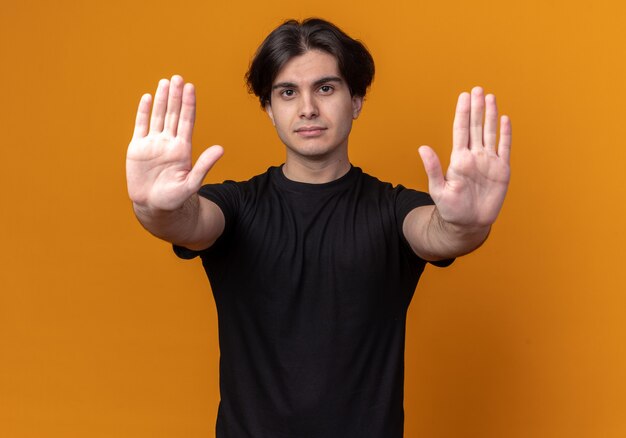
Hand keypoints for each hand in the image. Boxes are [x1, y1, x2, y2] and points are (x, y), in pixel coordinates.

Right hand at [126, 75, 222, 211]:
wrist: (153, 207)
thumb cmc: (174, 199)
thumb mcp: (191, 183)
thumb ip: (204, 166)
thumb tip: (221, 149)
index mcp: (182, 149)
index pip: (186, 121)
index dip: (188, 104)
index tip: (191, 88)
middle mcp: (169, 142)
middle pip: (173, 114)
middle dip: (176, 96)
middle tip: (178, 78)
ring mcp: (153, 144)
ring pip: (158, 116)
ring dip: (162, 99)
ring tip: (166, 82)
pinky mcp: (137, 148)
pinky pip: (141, 126)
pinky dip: (144, 112)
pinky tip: (148, 98)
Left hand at [418, 86, 510, 228]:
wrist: (468, 224)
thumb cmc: (451, 209)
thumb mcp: (438, 190)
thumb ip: (432, 168)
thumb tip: (422, 148)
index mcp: (459, 159)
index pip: (461, 130)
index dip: (463, 113)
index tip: (464, 96)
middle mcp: (474, 156)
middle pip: (476, 127)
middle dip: (477, 108)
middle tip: (477, 89)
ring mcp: (488, 162)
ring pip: (490, 133)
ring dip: (491, 115)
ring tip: (490, 97)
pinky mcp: (501, 170)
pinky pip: (504, 148)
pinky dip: (505, 134)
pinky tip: (505, 119)